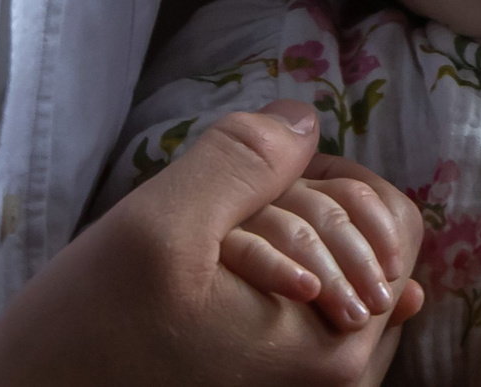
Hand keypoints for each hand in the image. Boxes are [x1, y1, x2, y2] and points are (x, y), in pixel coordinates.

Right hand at [0, 101, 424, 386]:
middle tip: (221, 218)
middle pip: (370, 248)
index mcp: (335, 346)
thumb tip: (306, 120)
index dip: (327, 174)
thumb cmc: (86, 340)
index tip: (255, 180)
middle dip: (302, 209)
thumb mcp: (158, 228)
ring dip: (283, 244)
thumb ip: (243, 161)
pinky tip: (213, 285)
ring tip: (210, 257)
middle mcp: (339, 381)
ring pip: (333, 277)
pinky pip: (302, 318)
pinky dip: (269, 283)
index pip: (394, 221)